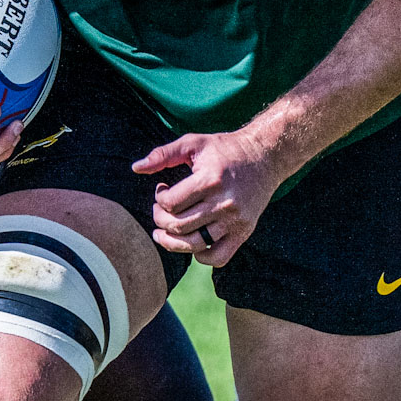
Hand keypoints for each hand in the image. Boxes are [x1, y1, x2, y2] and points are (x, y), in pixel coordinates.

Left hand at [132, 129, 286, 267]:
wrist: (265, 156)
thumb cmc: (224, 149)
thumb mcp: (193, 143)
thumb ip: (163, 154)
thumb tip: (135, 168)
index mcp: (210, 180)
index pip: (171, 203)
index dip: (159, 199)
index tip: (162, 190)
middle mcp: (224, 203)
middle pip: (179, 226)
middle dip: (160, 220)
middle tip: (160, 210)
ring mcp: (235, 220)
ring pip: (194, 245)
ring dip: (171, 242)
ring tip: (163, 232)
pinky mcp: (244, 232)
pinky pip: (218, 257)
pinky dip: (200, 256)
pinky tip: (192, 242)